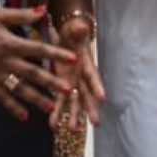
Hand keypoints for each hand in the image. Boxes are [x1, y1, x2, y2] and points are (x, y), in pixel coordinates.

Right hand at [0, 5, 81, 121]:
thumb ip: (22, 14)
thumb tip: (44, 9)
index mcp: (9, 43)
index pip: (38, 49)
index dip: (56, 53)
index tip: (73, 59)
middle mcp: (4, 61)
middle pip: (31, 72)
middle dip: (50, 81)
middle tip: (67, 89)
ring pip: (18, 88)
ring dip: (35, 99)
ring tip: (51, 107)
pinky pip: (1, 97)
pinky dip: (12, 107)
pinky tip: (24, 116)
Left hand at [49, 14, 105, 130]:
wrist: (66, 36)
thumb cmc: (72, 32)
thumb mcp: (74, 29)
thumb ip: (77, 30)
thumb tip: (81, 27)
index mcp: (86, 63)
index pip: (93, 76)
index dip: (98, 86)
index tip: (103, 98)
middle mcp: (82, 76)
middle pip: (87, 94)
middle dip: (90, 108)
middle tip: (95, 124)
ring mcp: (73, 83)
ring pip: (75, 102)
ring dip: (74, 115)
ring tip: (72, 130)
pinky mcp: (62, 86)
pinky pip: (60, 101)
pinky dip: (57, 113)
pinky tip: (53, 126)